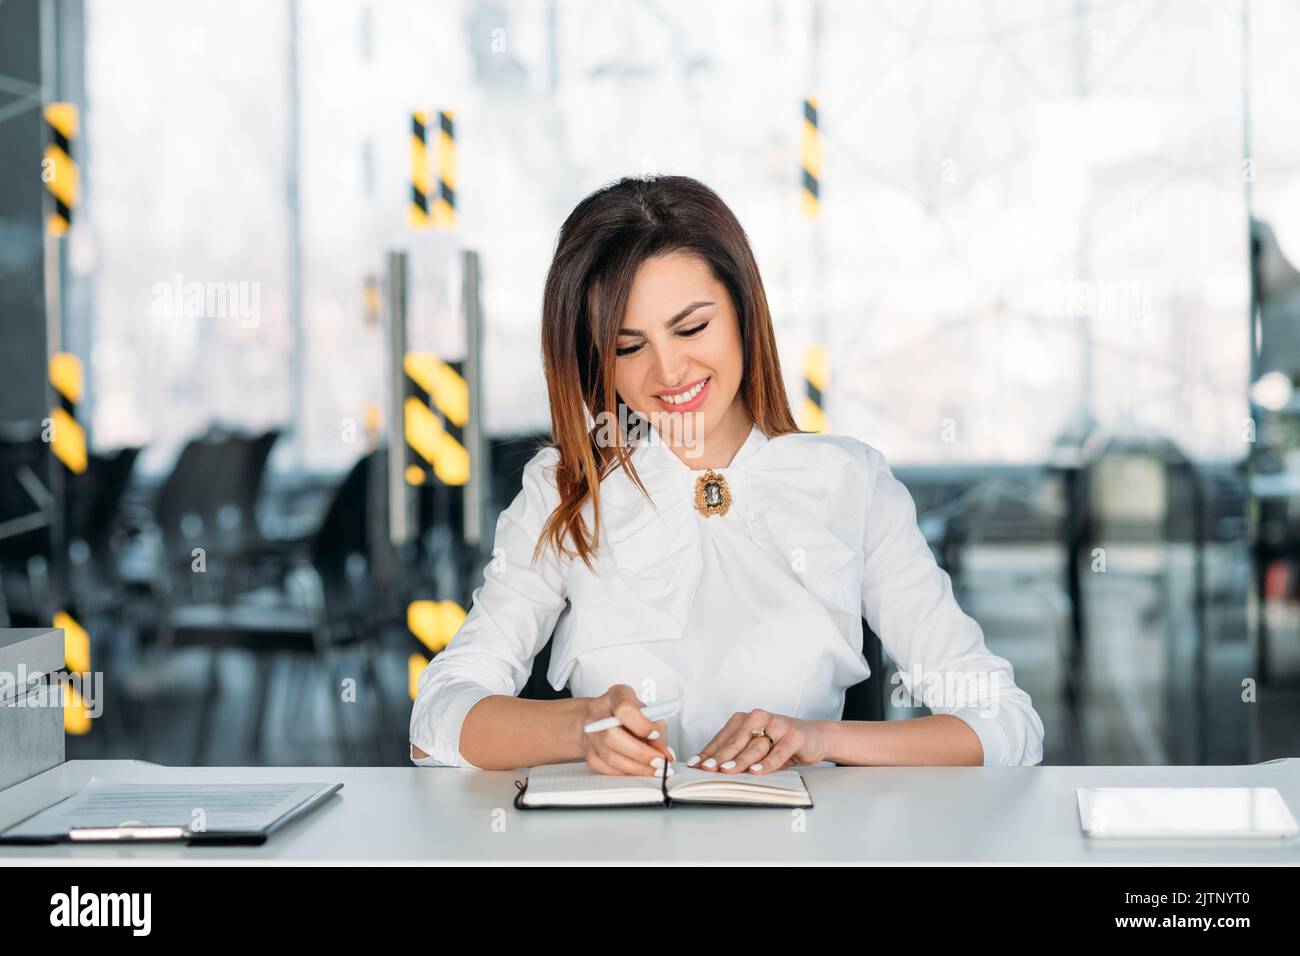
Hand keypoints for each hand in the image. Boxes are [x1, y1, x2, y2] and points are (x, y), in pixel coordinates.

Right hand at [578, 684, 673, 775]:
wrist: (604, 718)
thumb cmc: (630, 714)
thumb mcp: (648, 713)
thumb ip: (658, 730)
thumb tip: (666, 753)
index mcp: (617, 695)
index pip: (624, 709)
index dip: (642, 725)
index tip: (656, 736)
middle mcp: (599, 711)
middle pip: (612, 736)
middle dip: (640, 753)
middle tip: (659, 762)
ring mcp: (591, 732)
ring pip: (609, 756)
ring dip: (636, 767)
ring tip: (654, 770)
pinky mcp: (588, 750)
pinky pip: (604, 767)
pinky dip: (624, 772)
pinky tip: (637, 770)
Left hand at [690, 709, 827, 773]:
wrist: (814, 737)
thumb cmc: (780, 743)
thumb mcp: (756, 747)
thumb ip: (737, 754)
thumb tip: (710, 770)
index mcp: (744, 719)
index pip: (721, 738)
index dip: (708, 753)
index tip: (695, 766)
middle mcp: (758, 718)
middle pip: (735, 741)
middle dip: (719, 757)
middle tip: (707, 769)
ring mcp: (776, 725)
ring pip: (754, 747)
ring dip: (740, 761)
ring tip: (727, 771)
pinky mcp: (793, 736)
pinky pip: (778, 752)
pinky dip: (767, 763)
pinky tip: (757, 771)